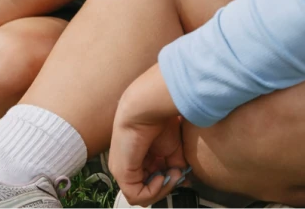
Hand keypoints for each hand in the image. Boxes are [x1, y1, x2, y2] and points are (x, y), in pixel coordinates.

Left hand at [109, 64, 188, 206]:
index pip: (152, 181)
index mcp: (140, 159)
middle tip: (177, 175)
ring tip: (171, 174)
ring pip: (142, 196)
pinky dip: (153, 191)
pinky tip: (160, 175)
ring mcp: (123, 171)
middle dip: (166, 186)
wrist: (147, 108)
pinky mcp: (122, 173)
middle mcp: (129, 166)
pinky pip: (136, 196)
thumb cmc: (159, 121)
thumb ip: (176, 167)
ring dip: (161, 190)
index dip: (168, 182)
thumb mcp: (173, 149)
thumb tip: (182, 180)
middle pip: (147, 190)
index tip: (181, 175)